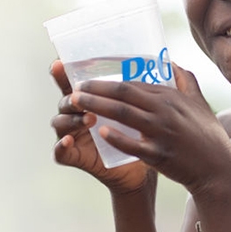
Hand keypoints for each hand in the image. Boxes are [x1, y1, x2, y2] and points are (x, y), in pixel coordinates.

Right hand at [50, 59, 151, 193]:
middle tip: (79, 93)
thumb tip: (170, 63)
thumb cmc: (142, 136)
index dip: (66, 73)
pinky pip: (60, 152)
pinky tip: (68, 141)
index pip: (77, 84)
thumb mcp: (145, 111)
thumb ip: (153, 88)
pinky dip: (61, 147)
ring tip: (88, 118)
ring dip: (71, 118)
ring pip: (60, 123)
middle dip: (72, 95)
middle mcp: (80, 115)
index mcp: (94, 101)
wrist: (141, 170)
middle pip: (67, 100)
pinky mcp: (76, 157)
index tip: (61, 62)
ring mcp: (75, 137)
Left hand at [65, 63, 230, 192]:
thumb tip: (174, 64)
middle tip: (76, 88)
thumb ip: (187, 82)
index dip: (109, 81)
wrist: (217, 169)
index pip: (135, 84)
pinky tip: (99, 132)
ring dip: (97, 106)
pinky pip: (132, 144)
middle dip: (96, 89)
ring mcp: (162, 132)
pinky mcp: (159, 155)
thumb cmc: (208, 136)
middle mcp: (166, 111)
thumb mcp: (200, 104)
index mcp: (172, 98)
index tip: (90, 80)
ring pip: (123, 114)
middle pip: (124, 94)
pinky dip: (115, 137)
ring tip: (77, 103)